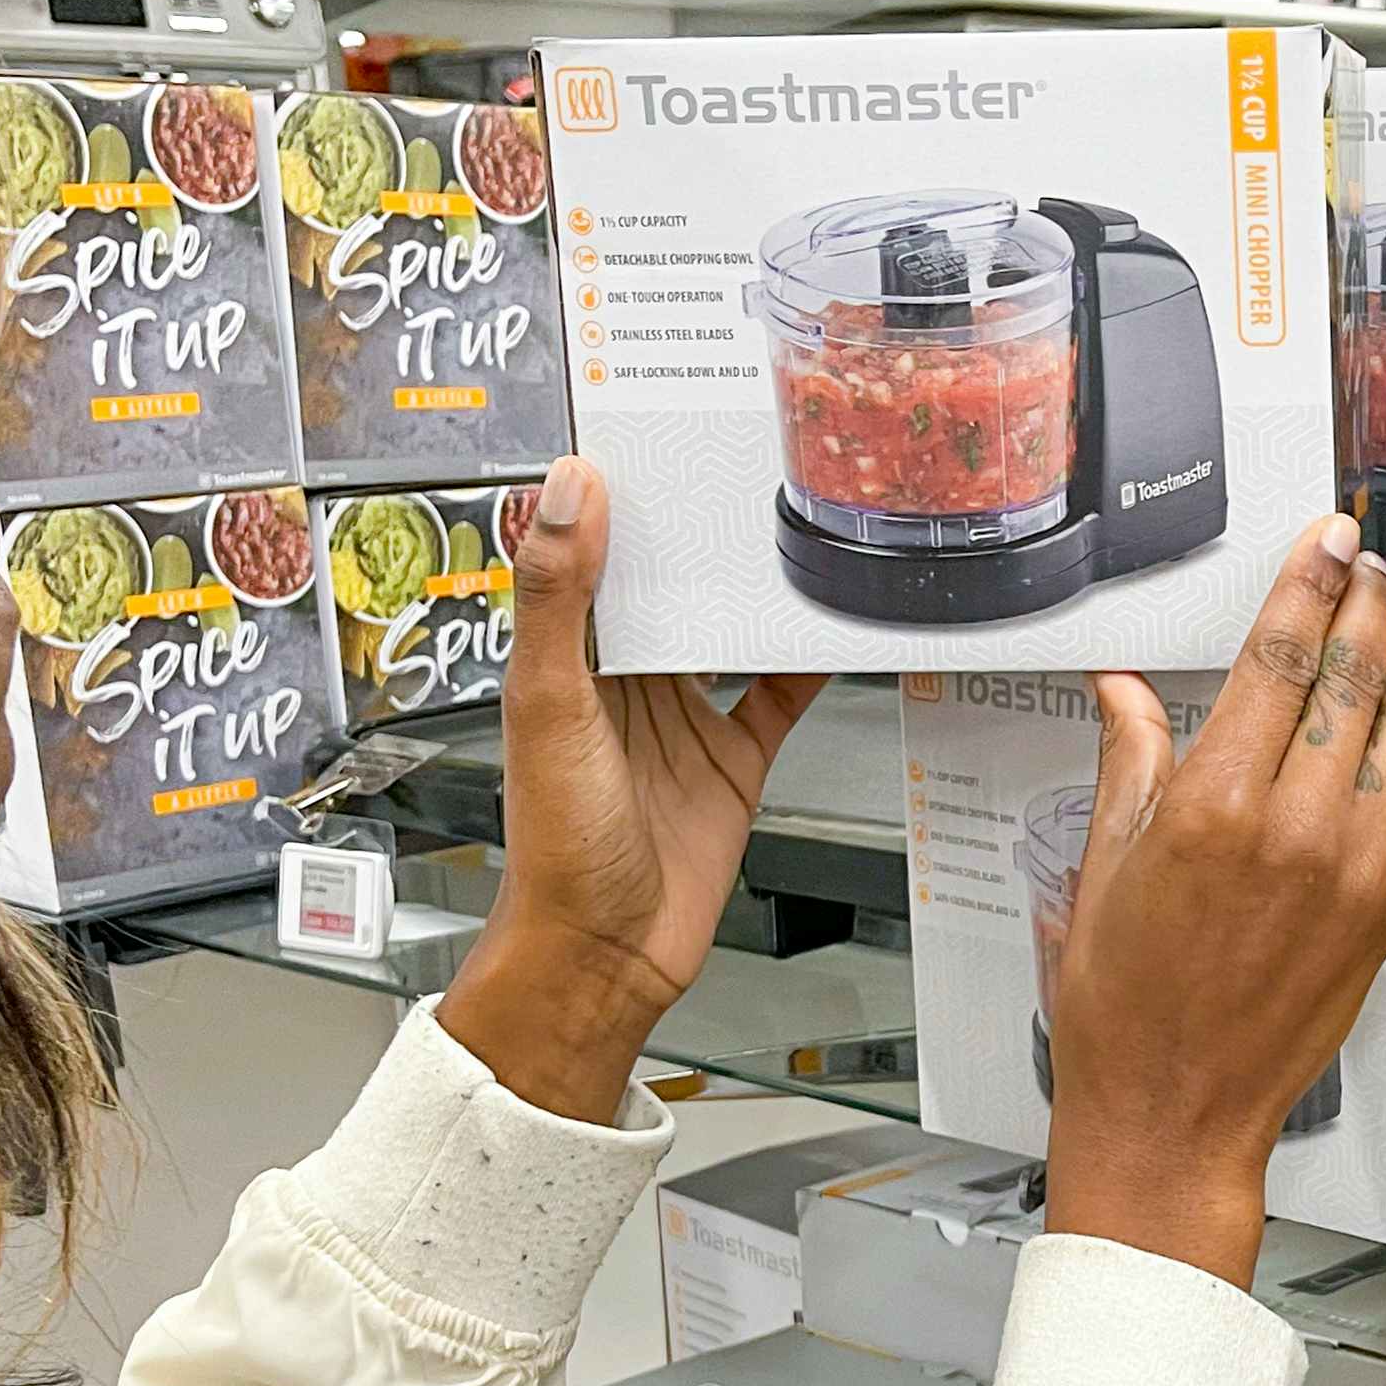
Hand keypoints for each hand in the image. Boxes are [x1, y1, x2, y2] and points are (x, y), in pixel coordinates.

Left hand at [441, 458, 822, 1123]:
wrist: (606, 953)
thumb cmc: (558, 843)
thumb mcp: (550, 703)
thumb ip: (561, 597)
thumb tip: (569, 488)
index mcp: (569, 659)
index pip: (595, 557)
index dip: (618, 499)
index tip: (651, 433)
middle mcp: (625, 684)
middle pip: (668, 589)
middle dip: (698, 535)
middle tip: (743, 464)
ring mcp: (682, 721)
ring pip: (726, 635)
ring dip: (753, 593)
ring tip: (797, 528)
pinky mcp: (732, 763)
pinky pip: (778, 700)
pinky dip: (806, 666)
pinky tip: (834, 627)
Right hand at [1045, 514, 1385, 1286]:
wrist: (1176, 1113)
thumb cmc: (1127, 1008)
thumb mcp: (1103, 868)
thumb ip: (1131, 763)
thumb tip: (1127, 688)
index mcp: (1212, 806)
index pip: (1280, 654)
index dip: (1309, 578)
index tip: (1329, 535)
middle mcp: (1296, 829)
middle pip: (1351, 676)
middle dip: (1361, 602)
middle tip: (1364, 561)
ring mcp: (1356, 869)